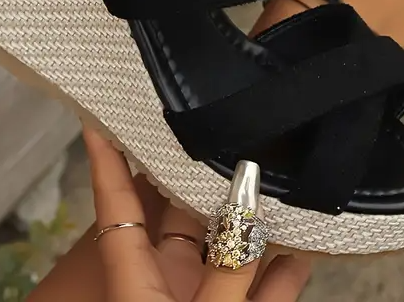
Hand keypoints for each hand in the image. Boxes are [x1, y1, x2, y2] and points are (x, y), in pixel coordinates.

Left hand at [84, 128, 311, 300]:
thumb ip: (232, 278)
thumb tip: (258, 223)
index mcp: (136, 287)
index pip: (116, 213)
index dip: (106, 167)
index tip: (96, 120)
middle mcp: (166, 290)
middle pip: (183, 226)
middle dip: (206, 186)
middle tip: (226, 137)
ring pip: (229, 260)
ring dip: (254, 229)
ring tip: (278, 182)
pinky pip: (259, 300)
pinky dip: (281, 281)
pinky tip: (307, 253)